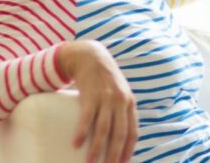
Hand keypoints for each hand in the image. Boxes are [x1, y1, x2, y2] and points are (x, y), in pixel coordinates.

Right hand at [59, 40, 136, 162]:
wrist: (91, 57)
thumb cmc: (105, 80)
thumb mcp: (120, 93)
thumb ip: (122, 111)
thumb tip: (118, 136)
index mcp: (130, 104)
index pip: (133, 133)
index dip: (128, 150)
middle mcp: (121, 102)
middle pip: (119, 134)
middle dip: (113, 154)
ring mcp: (106, 98)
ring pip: (103, 129)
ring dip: (96, 148)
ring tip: (89, 162)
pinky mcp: (90, 95)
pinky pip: (86, 118)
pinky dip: (81, 132)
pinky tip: (75, 144)